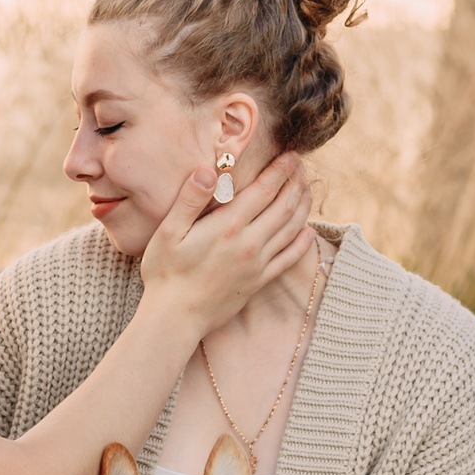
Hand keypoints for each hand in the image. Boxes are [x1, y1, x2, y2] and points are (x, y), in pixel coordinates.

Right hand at [138, 153, 312, 337]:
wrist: (174, 318)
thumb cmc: (165, 273)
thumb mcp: (168, 232)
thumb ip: (189, 199)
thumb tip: (207, 170)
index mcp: (228, 226)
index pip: (265, 190)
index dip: (281, 170)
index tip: (291, 156)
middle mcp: (249, 243)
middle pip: (284, 206)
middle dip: (296, 183)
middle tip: (302, 168)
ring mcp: (257, 264)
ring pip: (291, 229)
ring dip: (302, 207)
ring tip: (307, 190)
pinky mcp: (258, 282)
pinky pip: (288, 259)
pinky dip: (302, 243)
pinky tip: (308, 232)